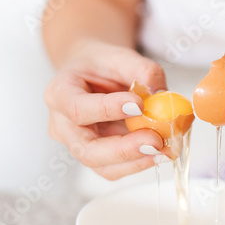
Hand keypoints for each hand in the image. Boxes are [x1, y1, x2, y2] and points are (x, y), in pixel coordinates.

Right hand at [44, 42, 167, 179]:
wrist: (94, 76)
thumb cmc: (100, 65)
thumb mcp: (119, 56)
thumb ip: (141, 70)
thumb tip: (161, 95)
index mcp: (59, 94)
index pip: (77, 108)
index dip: (107, 110)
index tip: (138, 105)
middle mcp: (63, 126)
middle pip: (87, 150)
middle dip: (123, 150)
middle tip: (155, 140)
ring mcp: (78, 146)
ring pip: (103, 166)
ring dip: (137, 161)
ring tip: (165, 148)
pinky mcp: (97, 158)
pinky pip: (117, 168)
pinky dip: (141, 162)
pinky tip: (162, 152)